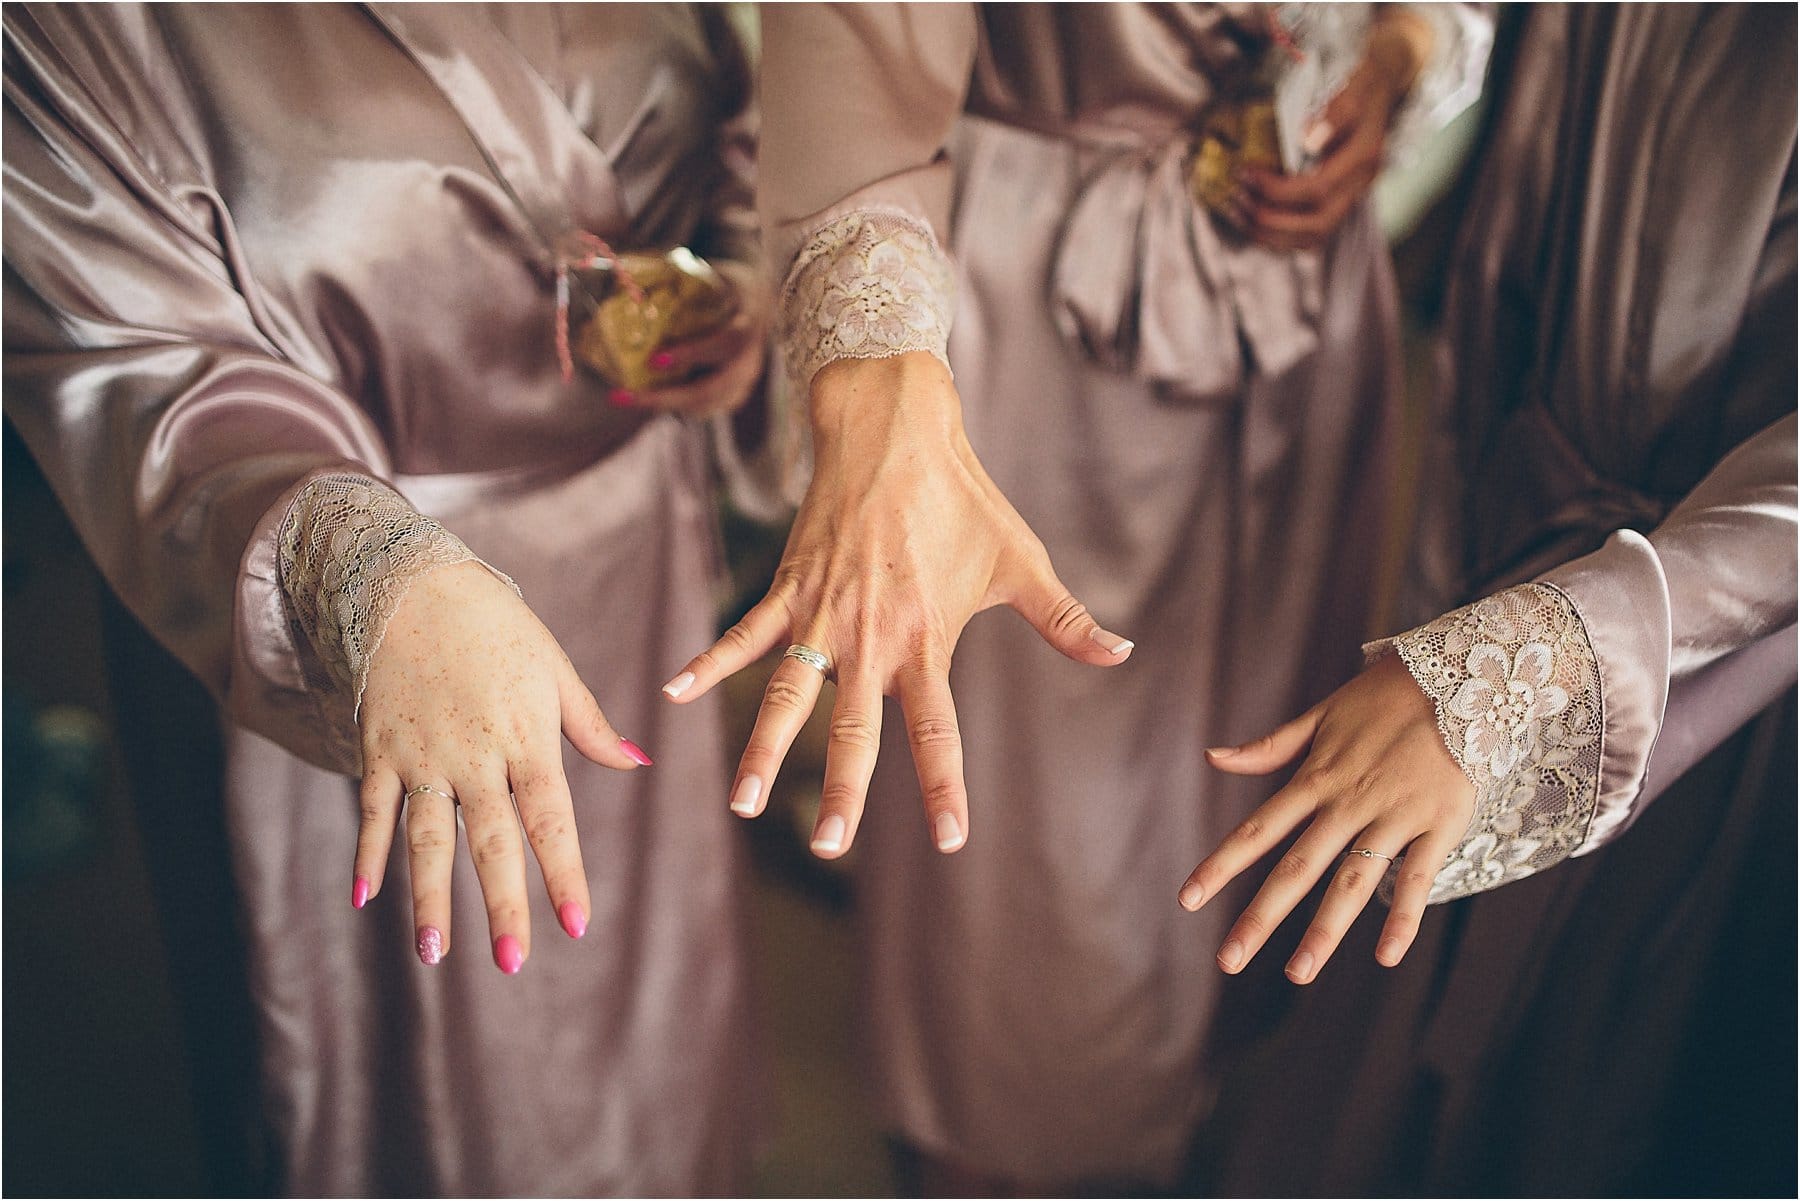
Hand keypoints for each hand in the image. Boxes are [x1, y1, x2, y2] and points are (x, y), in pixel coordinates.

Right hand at [351, 560, 650, 971]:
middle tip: (513, 963)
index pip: (550, 819)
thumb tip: (638, 763)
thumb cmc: (495, 625)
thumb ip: (590, 724)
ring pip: (425, 837)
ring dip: (430, 897)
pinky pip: (373, 808)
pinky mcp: (380, 748)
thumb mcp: (553, 668)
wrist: (411, 582)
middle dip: (502, 904)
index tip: (577, 925)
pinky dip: (367, 852)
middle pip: (490, 841)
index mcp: (526, 737)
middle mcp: (474, 755)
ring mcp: (422, 755)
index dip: (564, 873)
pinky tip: (366, 899)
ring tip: (434, 953)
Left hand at [611, 262, 769, 416]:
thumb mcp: (709, 275)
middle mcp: (750, 360)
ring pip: (706, 405)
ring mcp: (744, 382)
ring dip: (664, 404)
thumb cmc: (723, 284)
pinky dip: (674, 407)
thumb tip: (627, 280)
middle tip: (626, 395)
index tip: (655, 360)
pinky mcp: (734, 395)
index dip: (692, 354)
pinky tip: (647, 398)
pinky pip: (704, 409)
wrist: (755, 301)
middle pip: (712, 389)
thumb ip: (678, 279)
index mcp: (747, 325)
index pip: (725, 344)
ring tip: (625, 397)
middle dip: (667, 397)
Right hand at [661, 352, 1133, 858]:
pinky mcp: (788, 586)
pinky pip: (743, 633)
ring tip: (740, 804)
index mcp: (928, 639)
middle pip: (852, 730)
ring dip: (761, 750)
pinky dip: (709, 663)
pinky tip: (675, 695)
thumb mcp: (1020, 560)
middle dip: (840, 792)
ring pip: (787, 696)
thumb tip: (1122, 654)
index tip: (950, 839)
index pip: (937, 730)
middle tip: (829, 847)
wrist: (893, 426)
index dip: (944, 786)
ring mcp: (822, 614)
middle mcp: (871, 636)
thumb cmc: (962, 496)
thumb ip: (1065, 619)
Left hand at [1178, 652, 1474, 982]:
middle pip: (1296, 868)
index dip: (1221, 865)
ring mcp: (1392, 816)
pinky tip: (1388, 956)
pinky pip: (1417, 878)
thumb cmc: (1385, 698)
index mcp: (1314, 779)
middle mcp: (1346, 803)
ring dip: (1324, 931)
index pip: (1257, 829)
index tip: (1188, 899)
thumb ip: (1270, 747)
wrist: (1462, 677)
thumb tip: (1212, 757)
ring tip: (1297, 974)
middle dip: (1260, 916)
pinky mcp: (1437, 825)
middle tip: (1227, 960)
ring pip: (1351, 881)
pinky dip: (1403, 917)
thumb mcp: (1321, 715)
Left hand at [1228, 16, 1428, 251]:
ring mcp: (1351, 197)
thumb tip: (1307, 138)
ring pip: (1313, 237)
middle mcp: (1359, 184)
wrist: (1382, 85)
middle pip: (1316, 224)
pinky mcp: (1338, 202)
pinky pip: (1309, 235)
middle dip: (1270, 218)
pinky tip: (1251, 221)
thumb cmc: (1363, 83)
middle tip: (1236, 198)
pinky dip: (1278, 235)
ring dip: (1270, 233)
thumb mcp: (1356, 83)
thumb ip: (1338, 109)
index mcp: (1363, 157)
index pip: (1319, 188)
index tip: (1245, 172)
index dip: (1278, 189)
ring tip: (1237, 212)